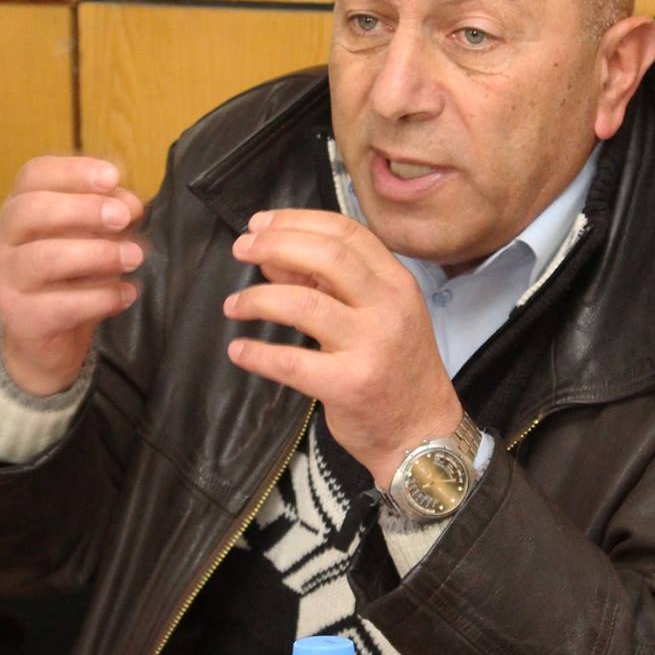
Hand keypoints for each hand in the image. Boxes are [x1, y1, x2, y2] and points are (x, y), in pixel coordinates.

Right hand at [0, 156, 145, 395]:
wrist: (45, 343)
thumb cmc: (71, 277)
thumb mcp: (92, 238)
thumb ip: (109, 215)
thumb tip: (129, 206)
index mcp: (18, 209)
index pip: (34, 175)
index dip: (73, 171)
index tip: (113, 177)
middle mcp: (3, 240)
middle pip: (30, 210)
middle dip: (82, 209)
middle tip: (123, 218)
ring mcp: (7, 280)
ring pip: (44, 258)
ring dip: (97, 254)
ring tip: (134, 257)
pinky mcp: (22, 319)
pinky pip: (62, 305)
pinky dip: (102, 298)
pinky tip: (127, 293)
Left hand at [223, 209, 462, 487]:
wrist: (421, 433)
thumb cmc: (394, 369)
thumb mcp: (376, 316)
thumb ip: (330, 284)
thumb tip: (273, 258)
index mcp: (396, 283)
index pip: (347, 233)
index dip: (298, 221)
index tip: (260, 223)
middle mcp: (388, 307)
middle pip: (327, 257)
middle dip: (276, 245)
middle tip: (241, 249)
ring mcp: (371, 345)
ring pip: (304, 304)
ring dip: (259, 298)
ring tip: (233, 304)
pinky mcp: (350, 385)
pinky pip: (292, 362)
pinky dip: (258, 354)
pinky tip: (239, 351)